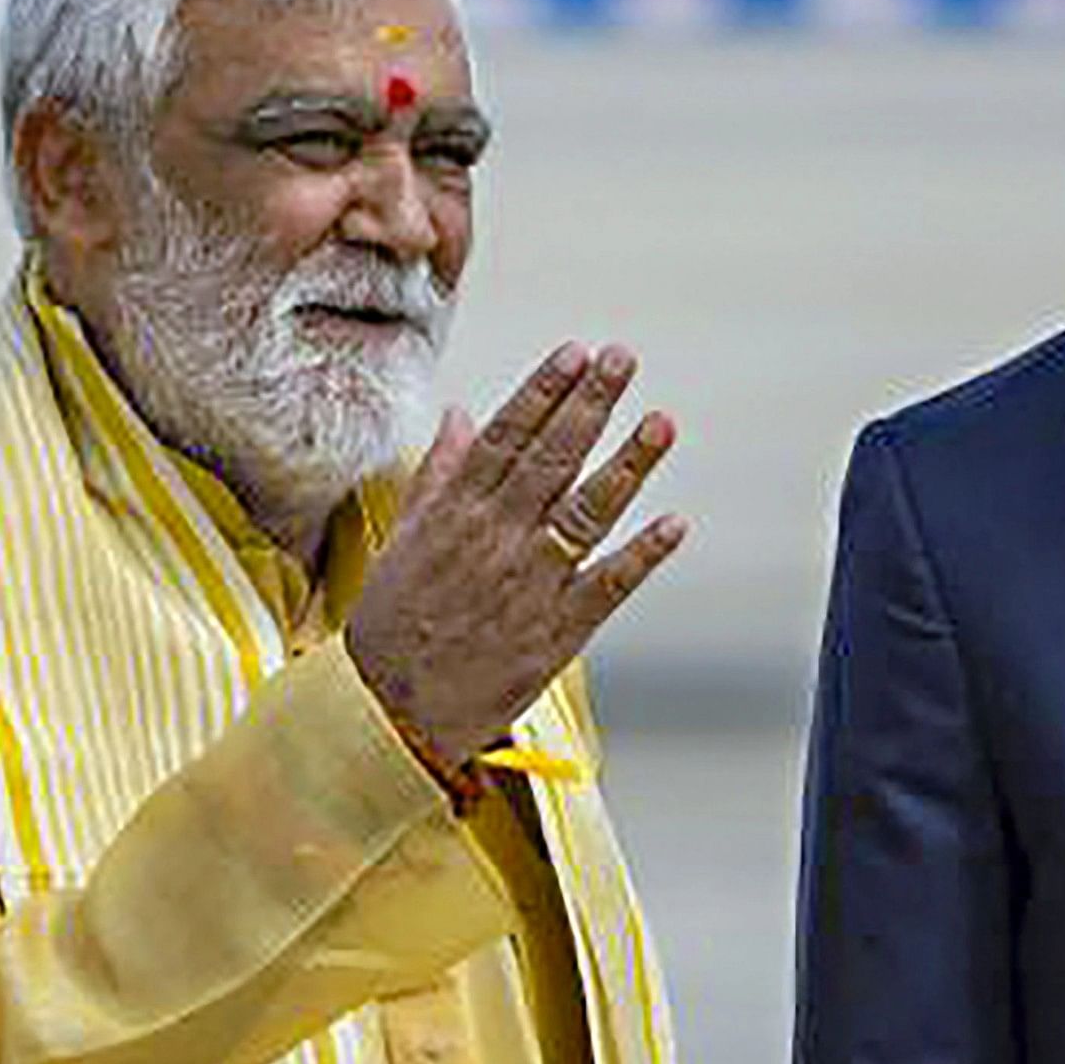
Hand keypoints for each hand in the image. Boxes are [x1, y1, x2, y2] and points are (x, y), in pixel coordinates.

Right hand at [347, 340, 686, 762]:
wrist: (390, 711)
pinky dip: (641, 555)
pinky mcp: (557, 629)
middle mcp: (495, 538)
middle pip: (551, 460)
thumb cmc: (394, 622)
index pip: (505, 436)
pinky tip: (674, 524)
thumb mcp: (406, 537)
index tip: (575, 353)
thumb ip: (438, 473)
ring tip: (662, 423)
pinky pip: (606, 585)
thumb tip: (457, 414)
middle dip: (590, 406)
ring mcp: (529, 582)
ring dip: (627, 466)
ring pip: (585, 511)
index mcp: (455, 512)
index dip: (544, 391)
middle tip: (624, 359)